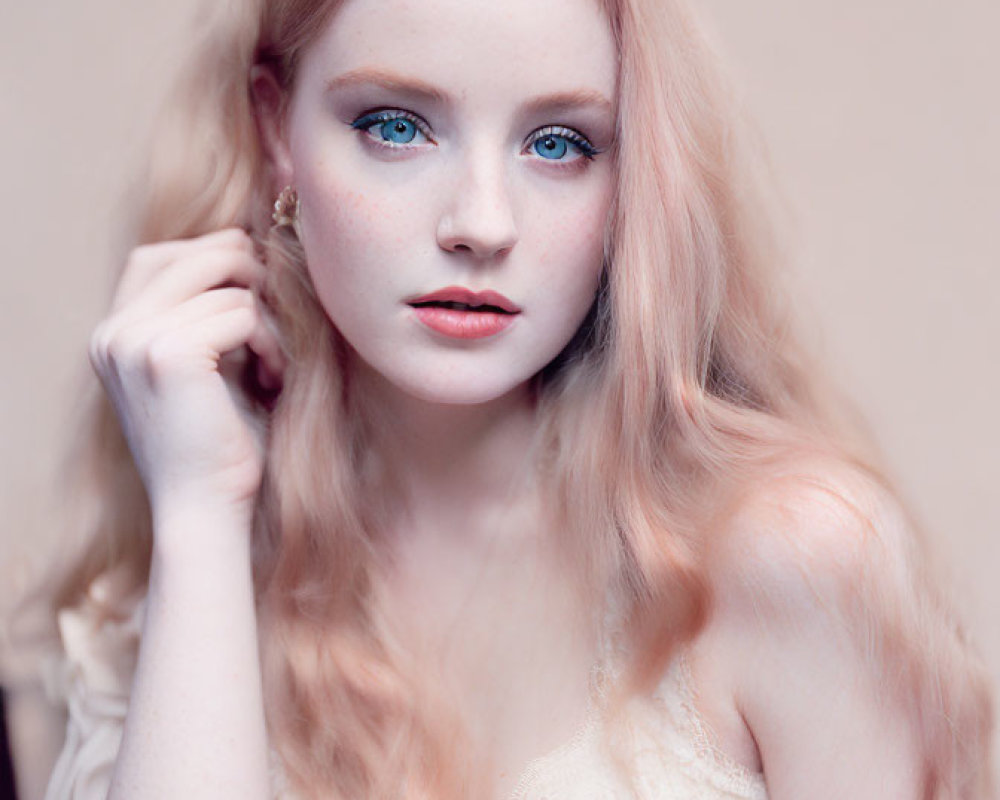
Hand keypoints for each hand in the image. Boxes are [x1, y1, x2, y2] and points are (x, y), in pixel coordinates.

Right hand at [89, 228, 284, 527]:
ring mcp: (135, 340)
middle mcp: (113, 333)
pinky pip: (241, 312)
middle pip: (193, 255)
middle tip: (276, 323)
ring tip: (273, 365)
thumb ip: (205, 316)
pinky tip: (273, 378)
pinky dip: (269, 341)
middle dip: (248, 277)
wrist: (205, 510)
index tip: (255, 296)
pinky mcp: (169, 353)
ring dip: (266, 320)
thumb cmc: (218, 447)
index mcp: (113, 336)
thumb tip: (243, 249)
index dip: (212, 260)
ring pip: (227, 284)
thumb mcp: (205, 371)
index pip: (156, 256)